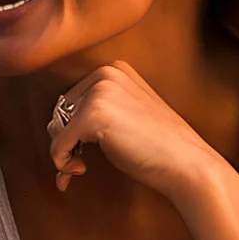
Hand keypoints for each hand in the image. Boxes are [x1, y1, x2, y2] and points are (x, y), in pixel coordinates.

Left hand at [45, 62, 222, 203]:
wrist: (187, 163)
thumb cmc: (159, 146)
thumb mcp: (126, 116)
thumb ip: (94, 113)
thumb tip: (51, 127)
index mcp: (114, 69)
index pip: (72, 99)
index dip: (71, 128)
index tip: (83, 150)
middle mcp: (105, 73)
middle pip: (60, 111)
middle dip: (65, 140)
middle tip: (78, 163)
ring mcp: (100, 92)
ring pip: (57, 127)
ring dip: (63, 153)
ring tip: (80, 166)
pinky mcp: (94, 114)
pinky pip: (58, 143)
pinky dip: (61, 161)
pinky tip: (80, 170)